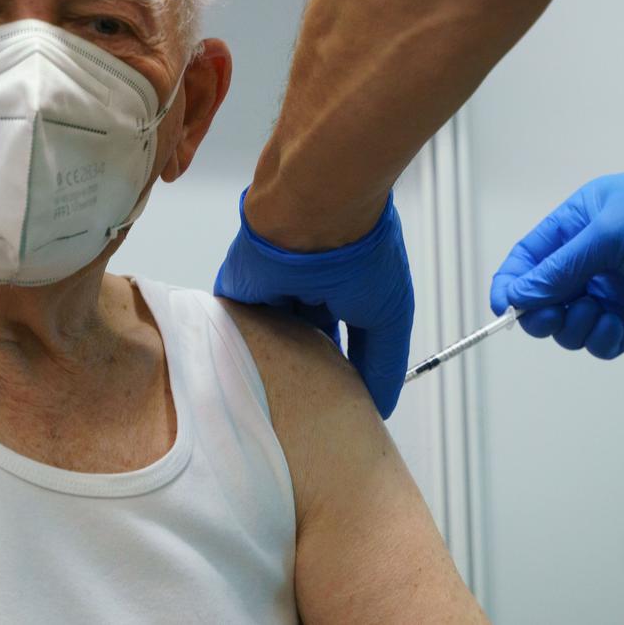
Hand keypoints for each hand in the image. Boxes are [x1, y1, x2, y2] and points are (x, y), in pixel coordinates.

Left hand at [215, 189, 414, 418]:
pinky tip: (242, 380)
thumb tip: (379, 408)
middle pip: (300, 346)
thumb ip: (383, 364)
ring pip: (268, 340)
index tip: (336, 413)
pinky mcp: (238, 287)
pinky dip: (239, 349)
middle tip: (300, 418)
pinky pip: (235, 327)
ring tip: (271, 406)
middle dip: (302, 376)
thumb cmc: (360, 253)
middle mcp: (307, 291)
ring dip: (271, 365)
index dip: (339, 376)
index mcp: (345, 293)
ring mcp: (271, 289)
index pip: (339, 344)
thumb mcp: (388, 316)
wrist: (313, 205)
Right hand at [490, 157, 623, 358]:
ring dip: (572, 327)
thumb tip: (517, 296)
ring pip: (568, 326)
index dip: (510, 284)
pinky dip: (601, 340)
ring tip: (596, 312)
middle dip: (540, 312)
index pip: (527, 259)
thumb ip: (560, 268)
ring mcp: (612, 292)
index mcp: (575, 226)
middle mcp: (589, 261)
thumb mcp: (608, 233)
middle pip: (541, 299)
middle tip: (552, 315)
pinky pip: (602, 342)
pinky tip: (616, 325)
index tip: (503, 308)